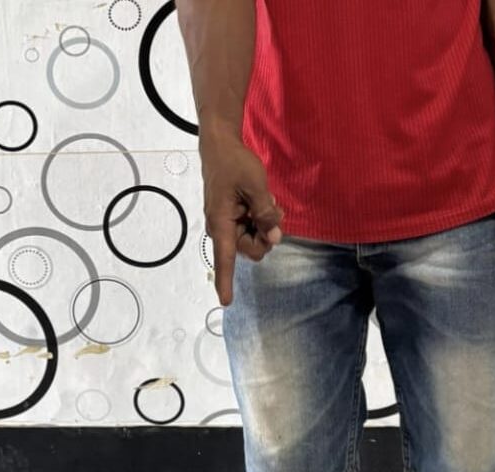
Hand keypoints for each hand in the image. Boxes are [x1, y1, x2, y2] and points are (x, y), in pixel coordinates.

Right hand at [200, 137, 283, 304]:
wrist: (220, 146)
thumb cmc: (235, 163)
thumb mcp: (256, 185)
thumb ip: (265, 213)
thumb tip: (274, 238)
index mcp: (221, 223)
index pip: (224, 258)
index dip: (226, 281)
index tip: (226, 301)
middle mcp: (222, 229)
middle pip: (251, 250)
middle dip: (266, 236)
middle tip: (274, 212)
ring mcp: (228, 225)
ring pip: (254, 240)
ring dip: (265, 227)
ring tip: (268, 204)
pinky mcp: (233, 219)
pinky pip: (252, 230)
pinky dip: (261, 221)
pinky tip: (263, 205)